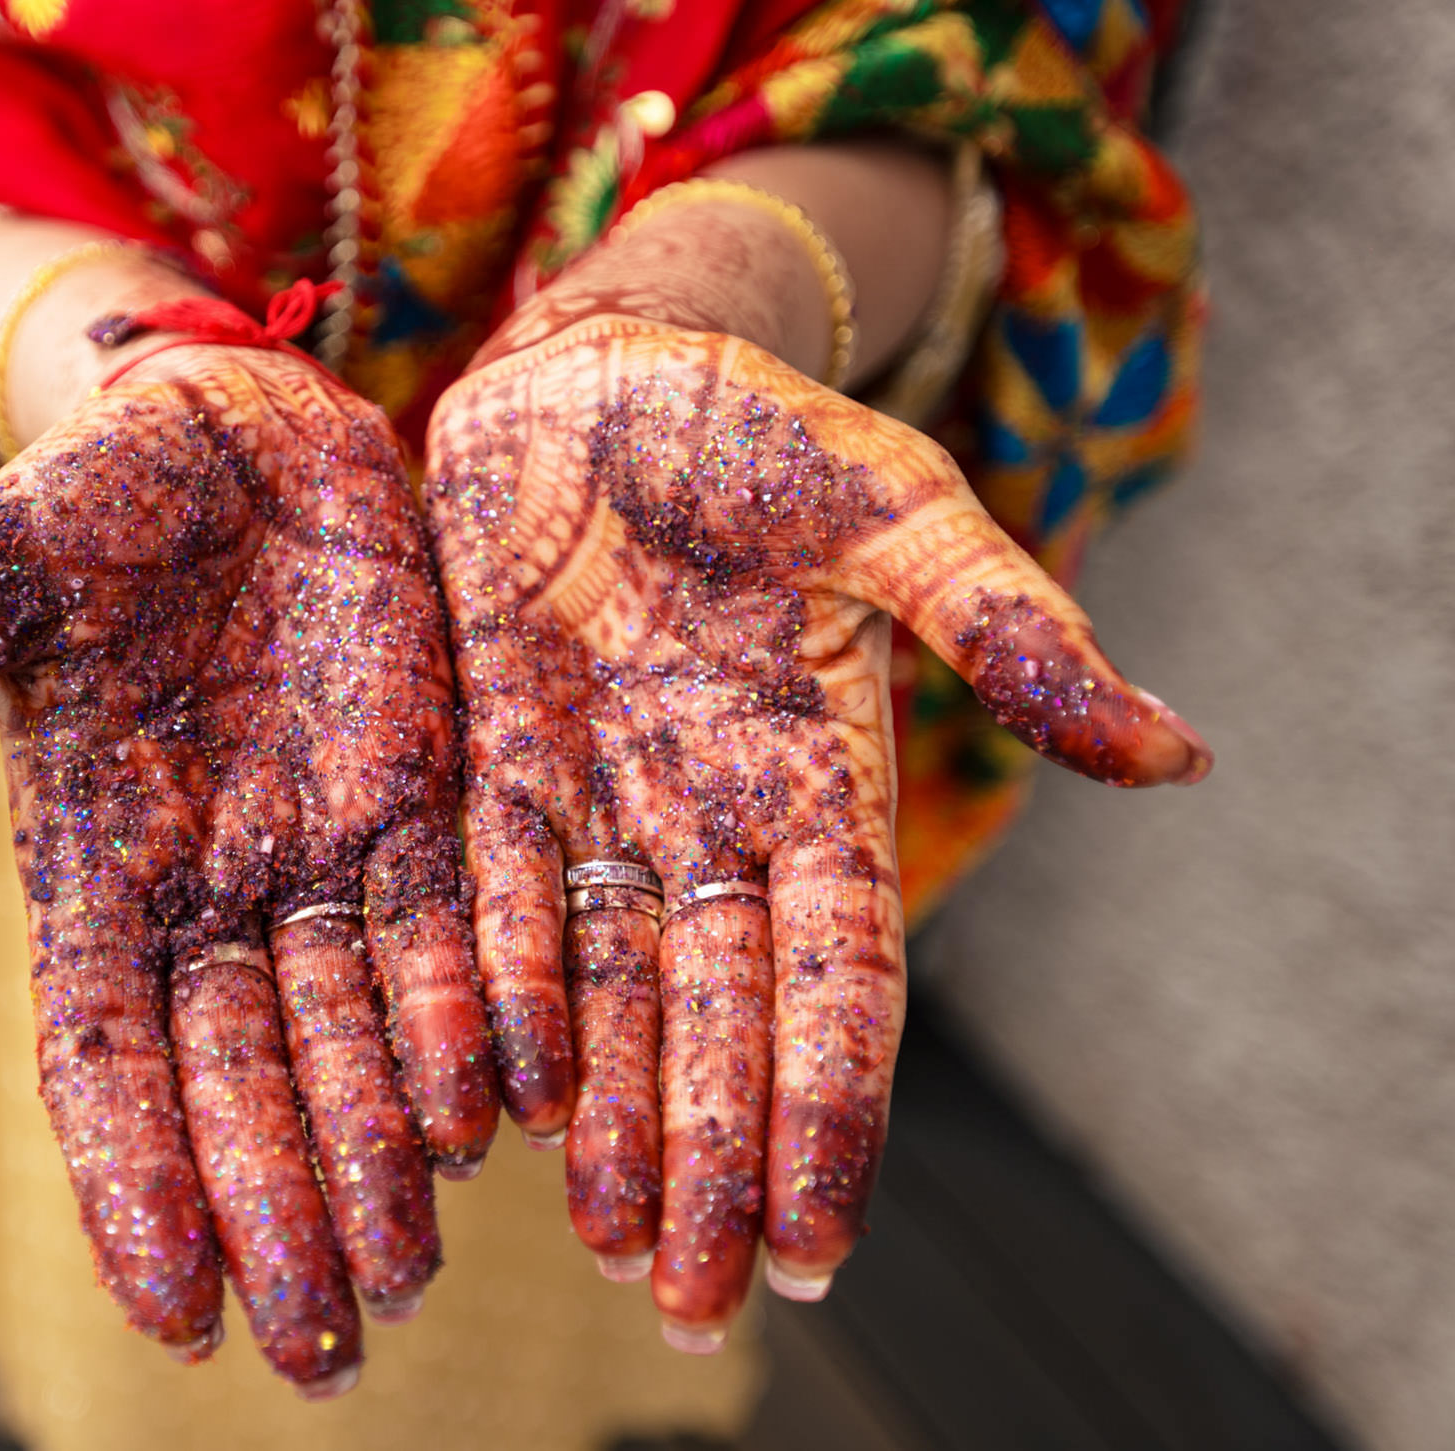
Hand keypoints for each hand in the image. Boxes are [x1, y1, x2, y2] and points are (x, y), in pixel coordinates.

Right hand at [0, 345, 498, 1392]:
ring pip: (352, 1034)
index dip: (137, 1184)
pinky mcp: (419, 797)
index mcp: (90, 870)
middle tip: (323, 1347)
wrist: (224, 416)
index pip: (108, 1063)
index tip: (177, 1312)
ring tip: (410, 1276)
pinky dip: (468, 1018)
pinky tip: (498, 1110)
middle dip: (278, 1213)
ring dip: (378, 1156)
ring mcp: (319, 851)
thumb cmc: (83, 498)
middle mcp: (209, 890)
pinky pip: (448, 929)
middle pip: (243, 1082)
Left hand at [423, 318, 1209, 1347]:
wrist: (601, 372)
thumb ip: (1008, 630)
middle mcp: (710, 825)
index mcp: (823, 786)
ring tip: (606, 1247)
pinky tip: (494, 1103)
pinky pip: (497, 902)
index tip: (820, 1242)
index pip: (838, 985)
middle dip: (711, 1163)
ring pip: (607, 994)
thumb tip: (1180, 758)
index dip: (830, 1112)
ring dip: (610, 1123)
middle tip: (691, 1302)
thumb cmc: (765, 430)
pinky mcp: (494, 767)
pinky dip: (499, 1000)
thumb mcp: (897, 514)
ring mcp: (599, 803)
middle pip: (717, 1026)